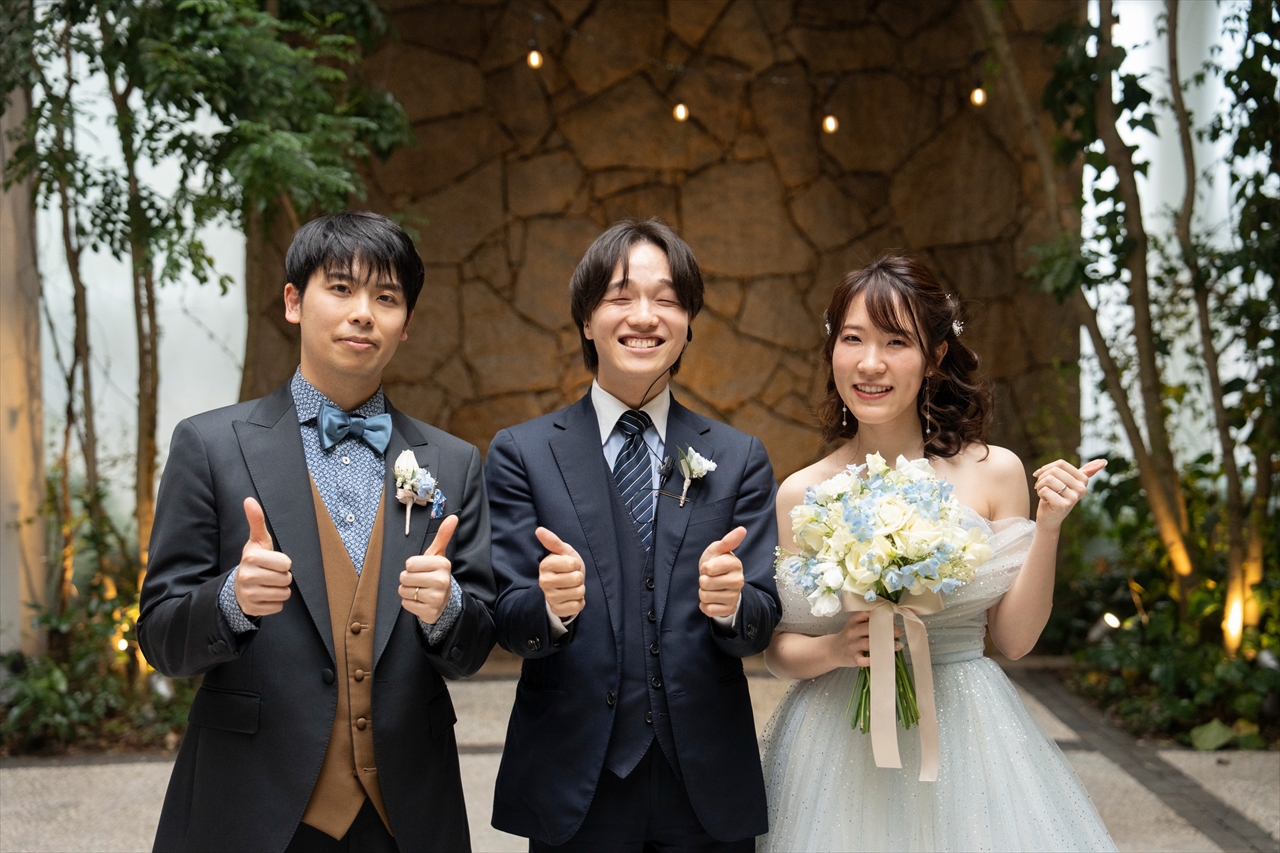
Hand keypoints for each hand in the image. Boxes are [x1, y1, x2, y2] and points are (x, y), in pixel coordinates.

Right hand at [235, 497, 292, 616]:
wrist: (238, 585)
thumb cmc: (254, 560)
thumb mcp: (257, 541)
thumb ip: (256, 521)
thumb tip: (249, 500)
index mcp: (251, 558)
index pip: (287, 563)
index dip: (283, 563)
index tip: (272, 562)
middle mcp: (247, 576)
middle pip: (286, 579)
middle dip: (282, 576)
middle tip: (270, 573)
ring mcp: (248, 594)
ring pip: (284, 594)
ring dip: (280, 590)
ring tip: (267, 584)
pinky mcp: (252, 609)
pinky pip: (278, 607)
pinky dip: (274, 602)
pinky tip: (264, 595)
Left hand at [400, 515, 456, 622]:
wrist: (444, 600)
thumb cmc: (436, 574)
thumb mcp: (438, 555)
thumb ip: (443, 535)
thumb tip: (453, 517)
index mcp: (442, 565)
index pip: (410, 563)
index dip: (412, 566)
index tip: (422, 568)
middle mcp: (441, 581)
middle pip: (404, 577)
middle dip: (408, 579)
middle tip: (420, 580)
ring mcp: (436, 598)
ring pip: (403, 591)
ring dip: (408, 591)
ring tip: (420, 590)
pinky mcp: (429, 611)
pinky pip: (406, 604)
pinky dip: (409, 603)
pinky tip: (420, 600)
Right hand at [536, 527, 585, 619]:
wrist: (566, 586)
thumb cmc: (565, 566)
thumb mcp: (563, 551)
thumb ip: (552, 541)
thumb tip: (539, 530)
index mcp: (545, 565)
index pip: (573, 564)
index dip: (576, 564)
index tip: (570, 565)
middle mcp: (544, 582)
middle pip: (576, 579)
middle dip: (579, 577)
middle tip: (572, 577)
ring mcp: (550, 598)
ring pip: (578, 593)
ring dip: (579, 589)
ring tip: (572, 587)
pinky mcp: (557, 610)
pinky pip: (578, 606)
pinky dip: (579, 602)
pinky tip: (572, 598)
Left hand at [698, 526, 746, 618]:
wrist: (720, 584)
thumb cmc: (717, 564)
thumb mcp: (718, 550)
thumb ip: (728, 541)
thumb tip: (742, 529)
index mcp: (735, 564)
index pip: (708, 568)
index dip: (704, 568)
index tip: (710, 567)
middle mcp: (738, 581)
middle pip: (705, 583)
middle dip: (703, 580)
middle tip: (710, 578)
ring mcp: (734, 597)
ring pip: (705, 597)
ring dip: (703, 593)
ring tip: (711, 588)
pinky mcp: (729, 609)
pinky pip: (708, 610)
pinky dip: (705, 605)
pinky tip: (712, 599)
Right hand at [825, 611, 901, 667]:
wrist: (833, 650)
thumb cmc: (850, 636)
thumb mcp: (856, 624)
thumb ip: (870, 620)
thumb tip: (892, 618)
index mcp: (854, 620)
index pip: (867, 613)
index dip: (882, 615)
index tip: (892, 618)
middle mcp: (852, 631)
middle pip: (870, 628)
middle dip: (887, 630)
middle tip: (899, 633)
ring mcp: (852, 645)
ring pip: (869, 643)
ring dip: (885, 645)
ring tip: (898, 645)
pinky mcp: (853, 658)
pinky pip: (864, 660)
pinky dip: (874, 660)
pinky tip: (883, 659)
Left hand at [1032, 458, 1106, 530]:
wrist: (1049, 517)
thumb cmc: (1057, 496)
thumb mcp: (1070, 481)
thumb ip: (1086, 471)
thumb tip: (1103, 461)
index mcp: (1083, 480)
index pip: (1061, 463)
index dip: (1047, 468)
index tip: (1045, 476)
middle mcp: (1082, 489)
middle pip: (1054, 471)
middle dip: (1041, 478)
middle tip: (1042, 486)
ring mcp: (1074, 498)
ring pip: (1049, 480)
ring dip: (1040, 486)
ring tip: (1044, 493)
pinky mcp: (1063, 505)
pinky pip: (1045, 490)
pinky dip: (1040, 493)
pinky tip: (1046, 500)